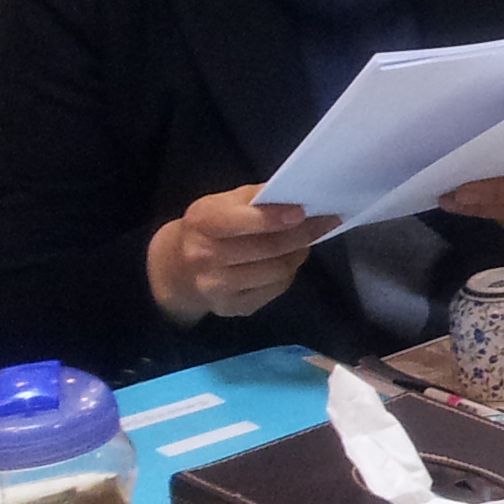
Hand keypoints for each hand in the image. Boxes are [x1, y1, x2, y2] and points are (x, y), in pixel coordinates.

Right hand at [148, 185, 336, 323]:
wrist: (177, 268)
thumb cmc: (211, 227)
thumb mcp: (224, 202)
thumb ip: (258, 197)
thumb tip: (299, 196)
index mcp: (203, 221)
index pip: (244, 221)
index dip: (276, 217)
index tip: (304, 211)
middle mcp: (205, 255)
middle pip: (268, 248)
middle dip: (303, 234)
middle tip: (326, 222)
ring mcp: (216, 286)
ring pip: (276, 271)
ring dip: (298, 254)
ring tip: (305, 242)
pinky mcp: (231, 307)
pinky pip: (274, 290)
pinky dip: (288, 274)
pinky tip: (287, 261)